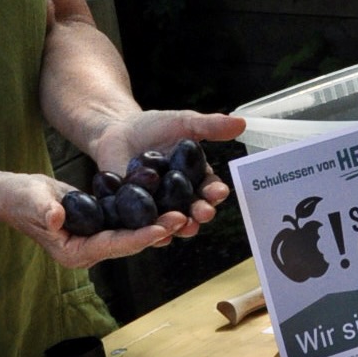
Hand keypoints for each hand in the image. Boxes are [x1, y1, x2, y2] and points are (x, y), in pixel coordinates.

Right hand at [0, 172, 172, 268]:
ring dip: (157, 222)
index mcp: (75, 253)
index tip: (162, 229)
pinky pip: (127, 221)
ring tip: (185, 210)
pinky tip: (167, 200)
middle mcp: (89, 251)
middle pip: (130, 242)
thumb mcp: (31, 202)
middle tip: (183, 217)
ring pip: (133, 233)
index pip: (113, 245)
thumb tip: (57, 217)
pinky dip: (146, 212)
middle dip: (157, 231)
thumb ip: (44, 211)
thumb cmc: (19, 199)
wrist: (16, 195)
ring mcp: (96, 239)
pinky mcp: (101, 225)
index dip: (138, 237)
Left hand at [91, 111, 245, 239]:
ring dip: (181, 226)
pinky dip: (151, 231)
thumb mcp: (184, 123)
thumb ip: (210, 126)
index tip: (219, 192)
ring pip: (173, 222)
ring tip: (185, 225)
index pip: (210, 189)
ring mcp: (159, 207)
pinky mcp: (136, 214)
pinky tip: (156, 233)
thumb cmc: (154, 127)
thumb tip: (240, 123)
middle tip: (204, 212)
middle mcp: (181, 198)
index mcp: (196, 179)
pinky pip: (145, 226)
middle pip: (195, 210)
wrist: (117, 131)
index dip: (216, 192)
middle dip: (202, 212)